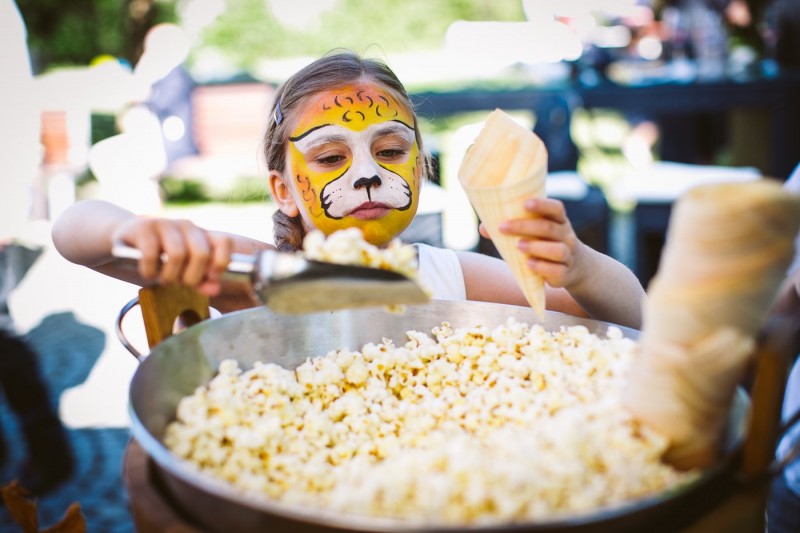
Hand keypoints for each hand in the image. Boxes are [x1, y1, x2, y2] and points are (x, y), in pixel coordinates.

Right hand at [111, 217, 232, 295]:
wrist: (126, 239)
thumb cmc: (161, 258)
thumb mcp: (183, 270)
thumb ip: (201, 280)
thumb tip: (215, 290)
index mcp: (201, 234)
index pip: (224, 242)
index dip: (222, 262)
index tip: (212, 277)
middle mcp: (186, 225)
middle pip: (201, 254)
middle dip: (192, 277)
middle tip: (180, 283)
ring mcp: (165, 223)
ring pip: (177, 255)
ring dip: (170, 276)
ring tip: (163, 280)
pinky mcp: (142, 228)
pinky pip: (151, 254)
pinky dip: (150, 271)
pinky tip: (147, 274)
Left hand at [481, 198, 583, 288]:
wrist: (574, 267)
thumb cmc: (545, 244)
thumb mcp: (533, 234)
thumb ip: (510, 229)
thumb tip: (483, 227)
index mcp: (559, 221)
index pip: (556, 208)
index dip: (542, 204)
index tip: (524, 204)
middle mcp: (566, 236)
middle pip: (549, 228)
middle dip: (525, 227)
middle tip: (503, 227)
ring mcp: (568, 255)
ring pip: (557, 250)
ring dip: (536, 247)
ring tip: (518, 246)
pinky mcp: (564, 273)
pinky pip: (557, 270)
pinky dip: (542, 267)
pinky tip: (529, 264)